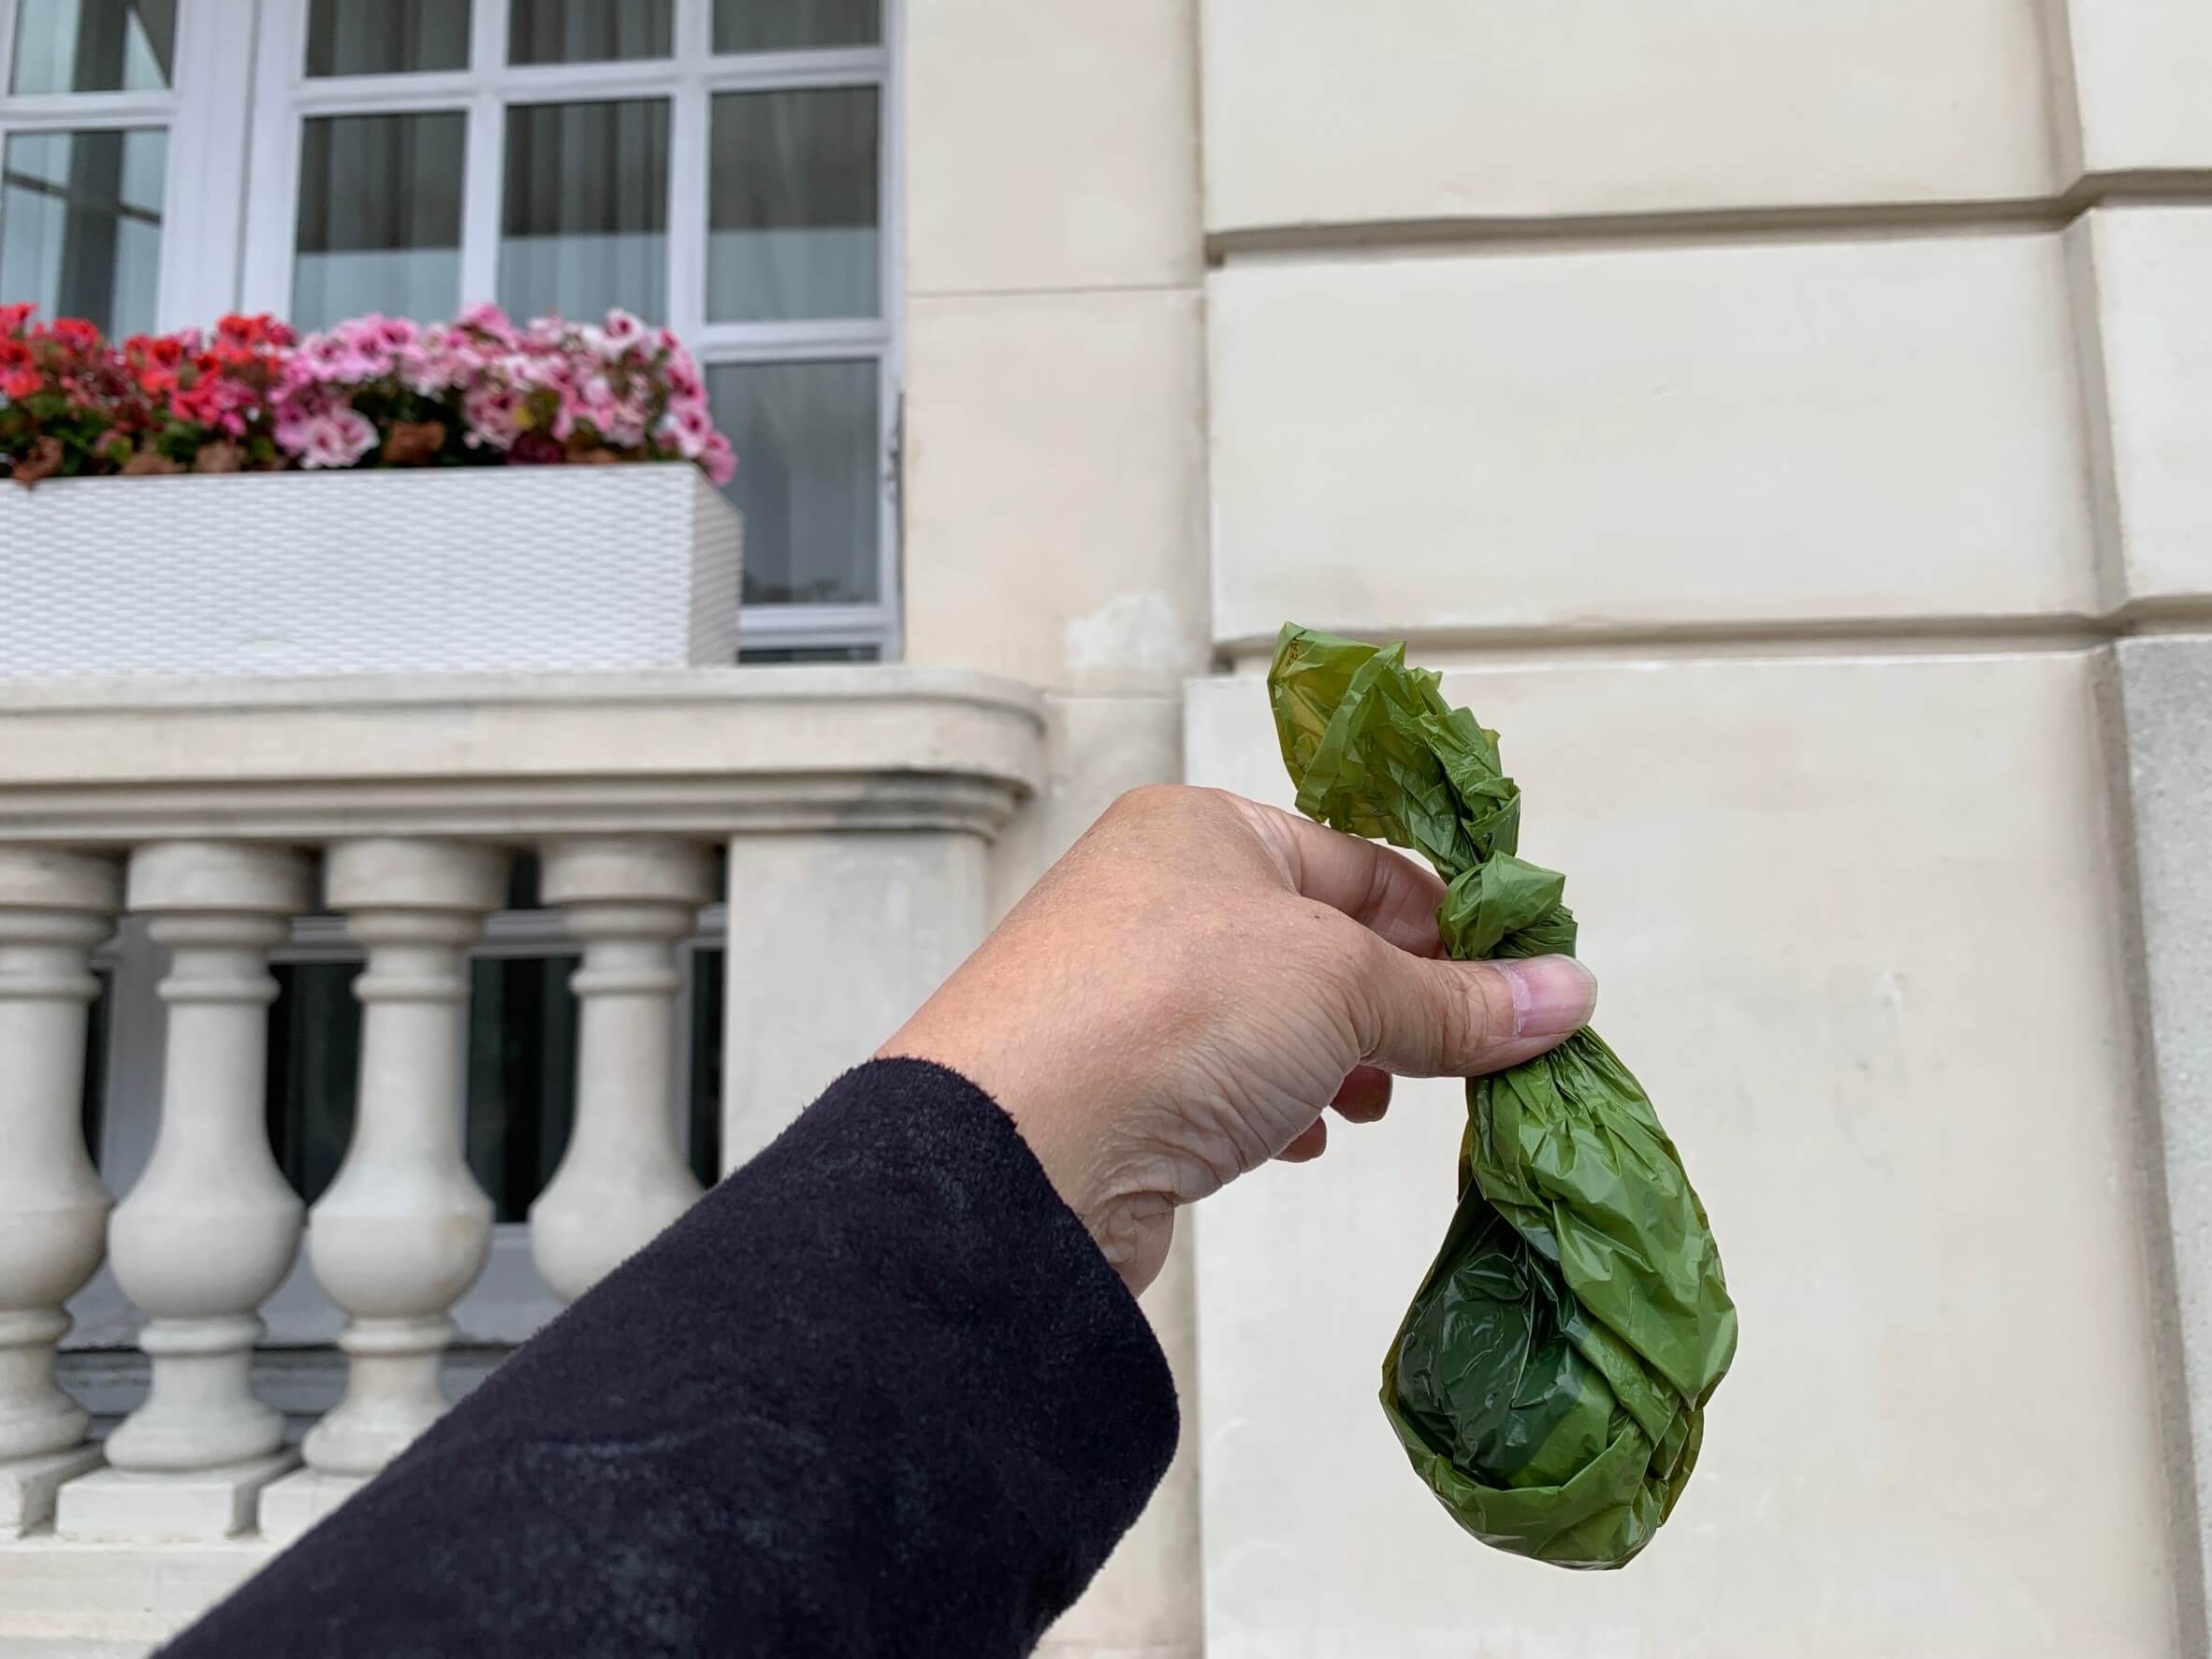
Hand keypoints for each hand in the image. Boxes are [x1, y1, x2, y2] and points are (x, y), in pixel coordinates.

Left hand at [877, 785, 1597, 1295]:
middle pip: (1316, 942)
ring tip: (1372, 1101)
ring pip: (1270, 1017)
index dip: (1444, 923)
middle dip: (1392, 1004)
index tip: (1516, 985)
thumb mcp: (1342, 986)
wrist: (1019, 1154)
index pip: (1358, 861)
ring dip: (1336, 1060)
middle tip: (1454, 1058)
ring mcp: (1127, 991)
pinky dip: (1271, 1104)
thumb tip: (1566, 993)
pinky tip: (1295, 1138)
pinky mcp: (1112, 1083)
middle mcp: (1156, 896)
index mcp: (1202, 830)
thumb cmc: (1171, 1016)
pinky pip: (1219, 1080)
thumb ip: (1455, 1000)